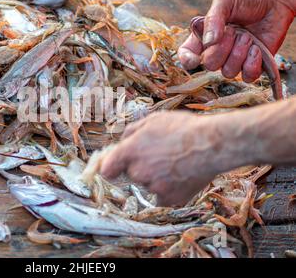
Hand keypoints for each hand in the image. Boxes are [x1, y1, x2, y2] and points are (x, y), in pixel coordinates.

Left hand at [100, 111, 241, 205]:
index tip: (114, 167)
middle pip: (131, 174)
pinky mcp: (170, 198)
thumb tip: (123, 140)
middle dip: (140, 166)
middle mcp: (138, 171)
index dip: (110, 168)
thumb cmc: (183, 128)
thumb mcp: (153, 120)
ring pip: (148, 184)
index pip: (107, 169)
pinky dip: (169, 189)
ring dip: (156, 177)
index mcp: (130, 151)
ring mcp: (154, 187)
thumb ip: (132, 131)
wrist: (212, 144)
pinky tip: (180, 176)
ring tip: (175, 162)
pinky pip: (162, 196)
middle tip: (159, 155)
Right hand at [178, 0, 293, 81]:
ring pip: (228, 72)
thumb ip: (213, 19)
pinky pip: (247, 77)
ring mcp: (234, 60)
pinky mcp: (252, 65)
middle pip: (209, 65)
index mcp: (203, 36)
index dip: (187, 60)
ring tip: (248, 37)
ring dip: (239, 54)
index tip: (196, 59)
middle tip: (235, 31)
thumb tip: (209, 42)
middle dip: (223, 49)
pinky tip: (256, 49)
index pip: (186, 55)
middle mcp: (216, 51)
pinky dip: (252, 64)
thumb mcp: (225, 0)